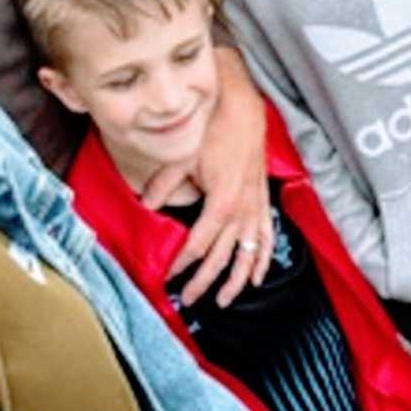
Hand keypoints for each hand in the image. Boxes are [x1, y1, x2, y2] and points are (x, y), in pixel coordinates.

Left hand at [142, 47, 271, 307]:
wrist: (244, 109)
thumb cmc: (213, 129)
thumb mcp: (183, 155)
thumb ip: (163, 183)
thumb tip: (145, 205)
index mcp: (221, 203)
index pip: (197, 245)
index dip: (181, 265)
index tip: (167, 278)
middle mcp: (241, 211)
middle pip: (221, 257)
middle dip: (203, 282)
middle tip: (187, 300)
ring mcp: (255, 208)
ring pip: (247, 255)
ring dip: (235, 280)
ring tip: (223, 301)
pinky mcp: (263, 201)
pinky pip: (266, 238)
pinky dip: (262, 260)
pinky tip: (256, 277)